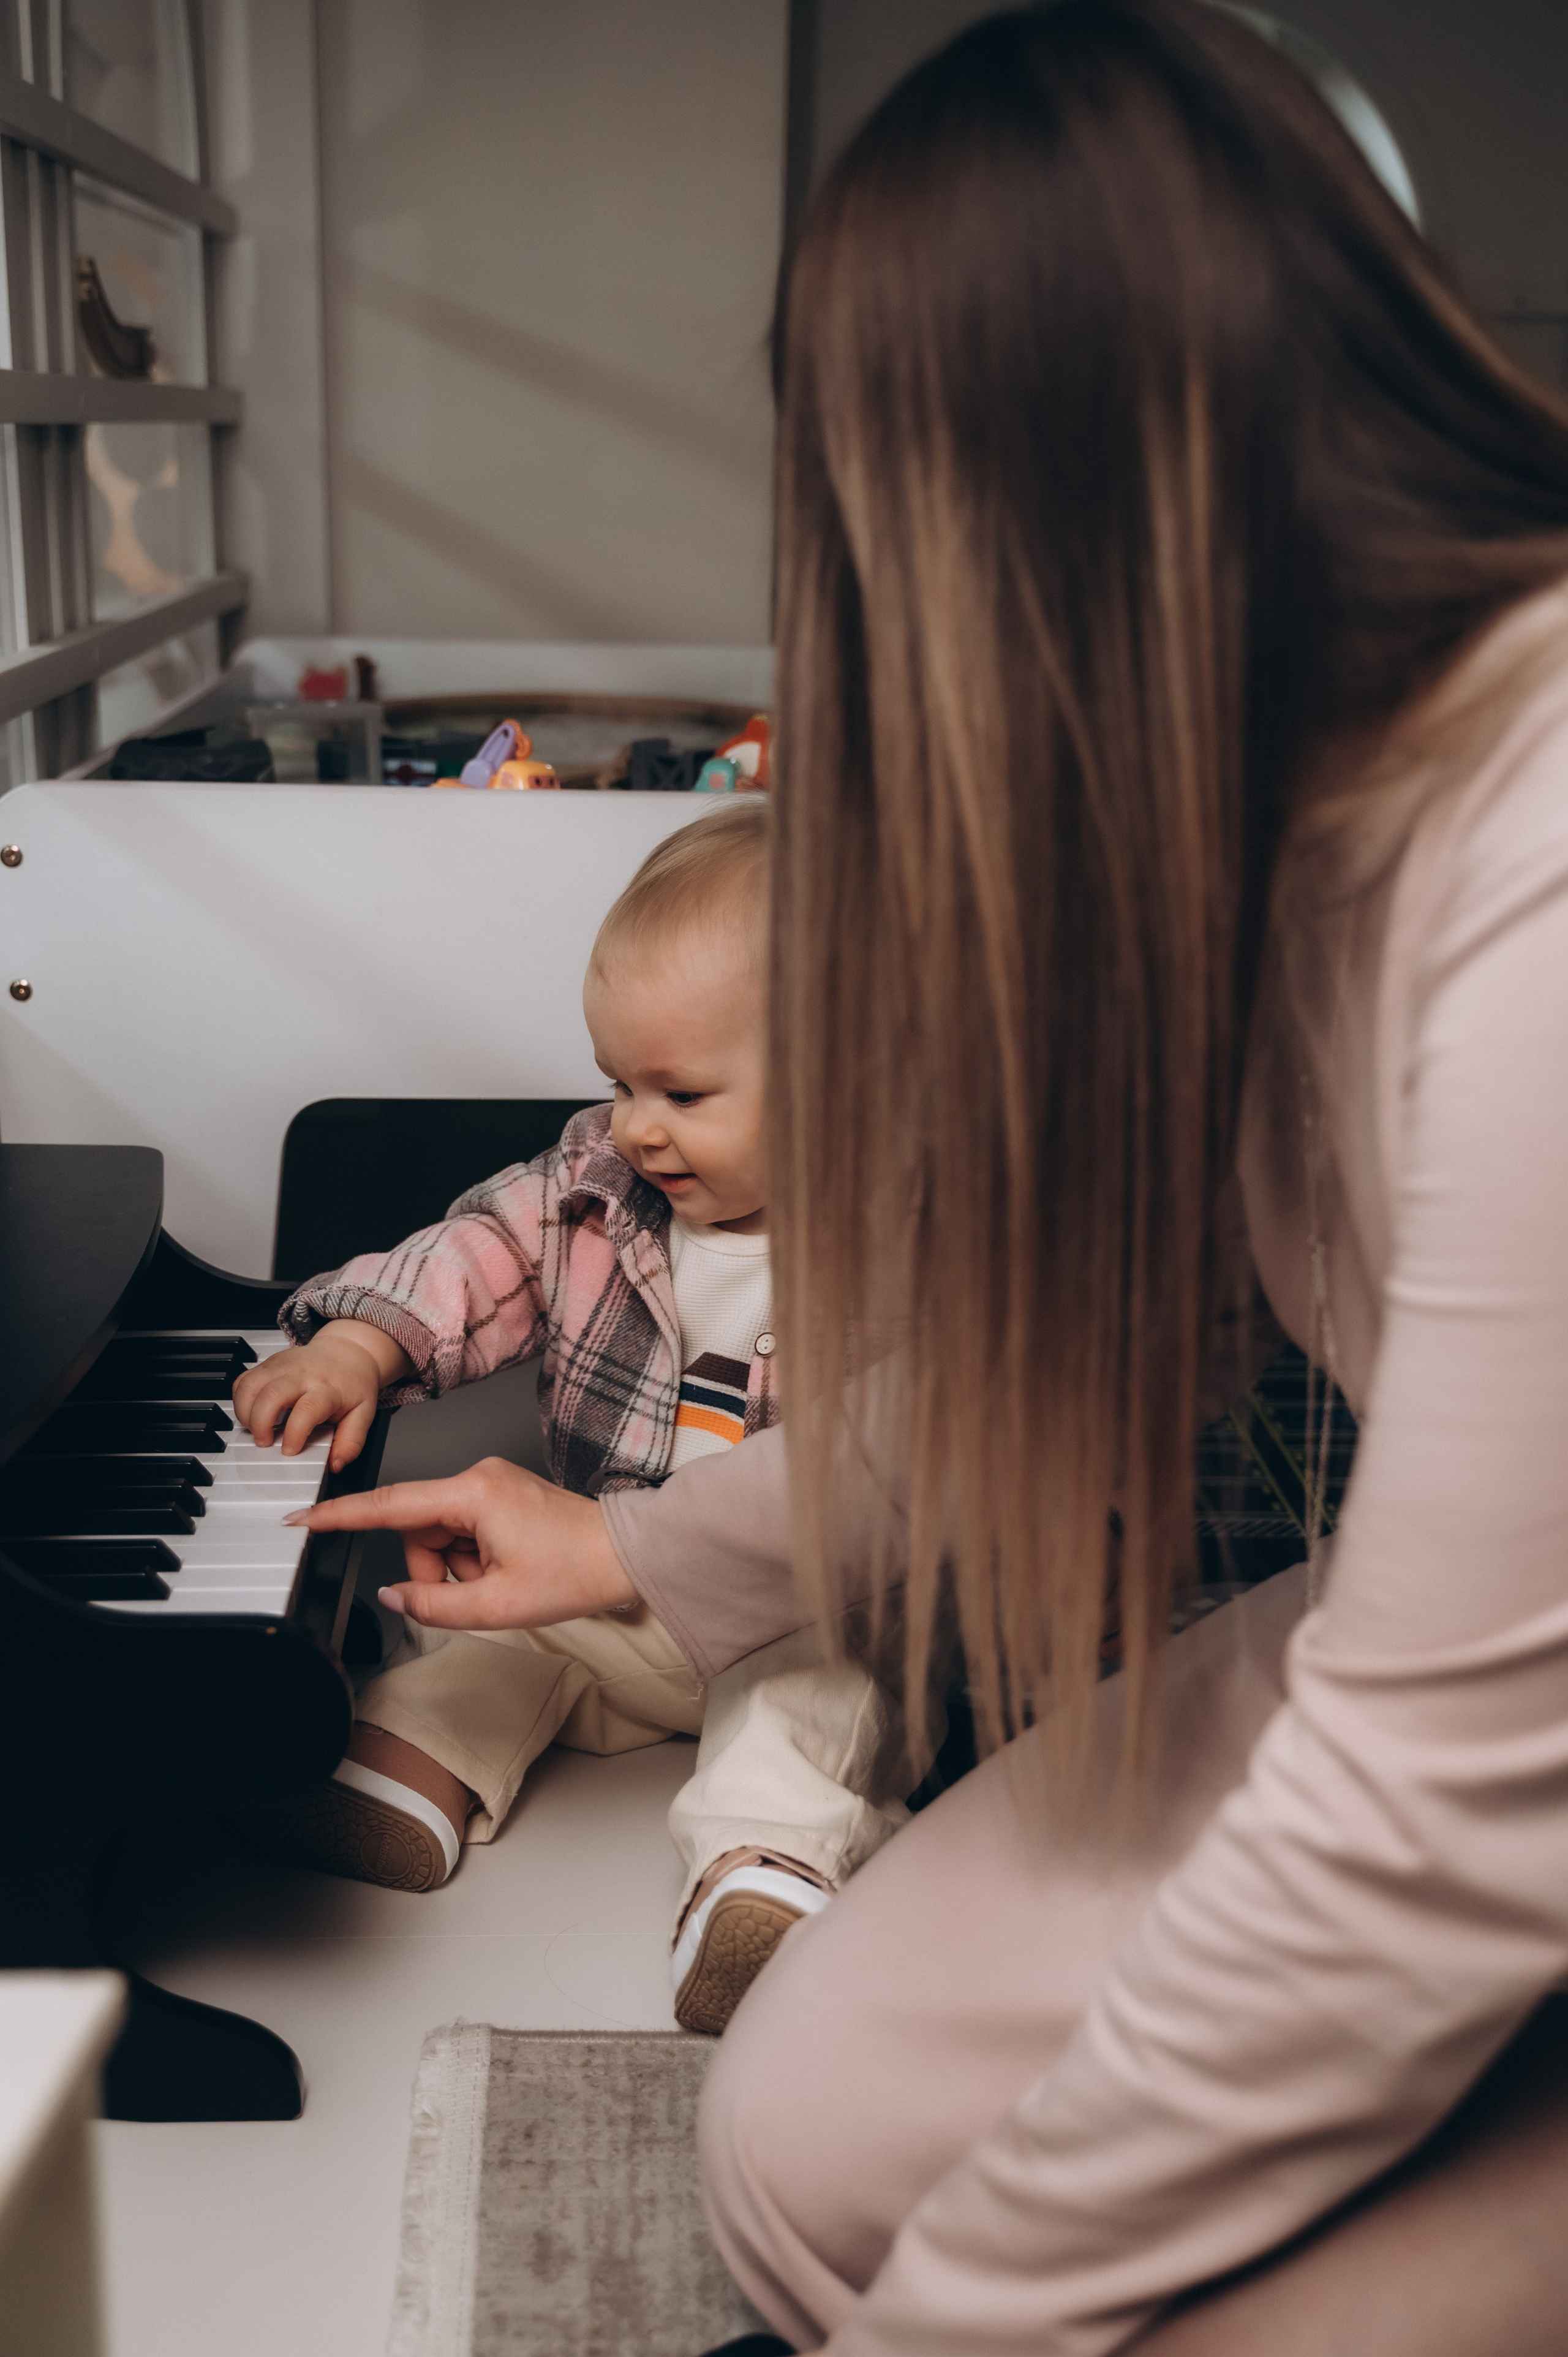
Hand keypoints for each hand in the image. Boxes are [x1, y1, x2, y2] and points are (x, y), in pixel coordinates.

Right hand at [233, 1320, 412, 1471]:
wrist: (347, 1349)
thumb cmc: (353, 1383)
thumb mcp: (363, 1413)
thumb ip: (351, 1442)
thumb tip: (336, 1464)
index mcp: (327, 1389)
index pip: (307, 1410)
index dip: (295, 1434)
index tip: (290, 1450)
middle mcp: (301, 1375)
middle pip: (270, 1395)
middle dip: (260, 1424)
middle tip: (265, 1442)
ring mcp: (281, 1366)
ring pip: (249, 1386)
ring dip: (245, 1413)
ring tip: (256, 1429)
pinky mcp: (268, 1364)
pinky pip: (243, 1380)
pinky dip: (240, 1400)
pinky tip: (252, 1413)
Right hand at [283, 1456, 639, 1628]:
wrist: (626, 1556)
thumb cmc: (576, 1570)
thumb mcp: (497, 1604)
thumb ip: (434, 1605)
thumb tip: (397, 1596)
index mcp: (472, 1493)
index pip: (389, 1504)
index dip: (342, 1515)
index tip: (302, 1517)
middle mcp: (478, 1477)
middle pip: (417, 1530)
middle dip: (435, 1570)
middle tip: (476, 1592)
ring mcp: (491, 1484)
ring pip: (439, 1535)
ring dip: (457, 1569)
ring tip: (500, 1581)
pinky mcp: (501, 1495)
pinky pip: (463, 1532)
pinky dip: (472, 1560)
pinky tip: (506, 1570)